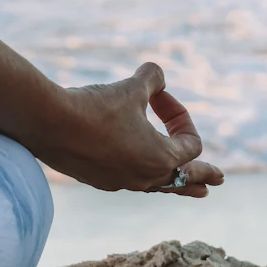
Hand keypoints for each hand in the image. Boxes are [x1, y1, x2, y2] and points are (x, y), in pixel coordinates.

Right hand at [29, 63, 223, 196]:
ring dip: (177, 184)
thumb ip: (153, 79)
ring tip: (195, 191)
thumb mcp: (131, 87)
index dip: (180, 115)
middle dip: (203, 175)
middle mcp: (145, 177)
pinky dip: (142, 175)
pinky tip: (140, 174)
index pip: (190, 143)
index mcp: (162, 158)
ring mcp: (122, 182)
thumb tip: (158, 76)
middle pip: (184, 179)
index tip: (159, 96)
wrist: (49, 124)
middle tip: (218, 180)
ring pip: (158, 186)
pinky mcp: (99, 180)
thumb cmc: (95, 106)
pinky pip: (131, 181)